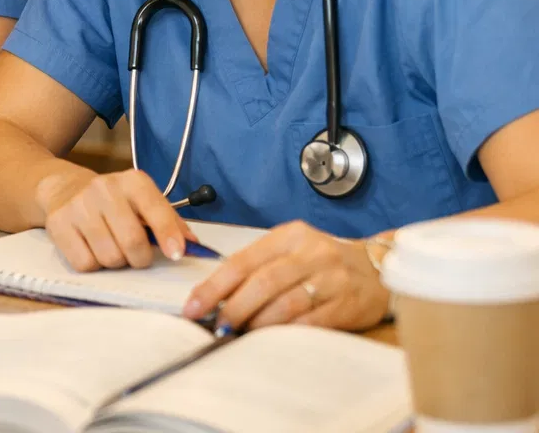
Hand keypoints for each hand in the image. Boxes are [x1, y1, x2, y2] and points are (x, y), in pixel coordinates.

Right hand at [38, 167, 196, 270]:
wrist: (64, 188)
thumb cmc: (114, 202)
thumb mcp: (143, 202)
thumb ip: (170, 222)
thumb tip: (194, 246)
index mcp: (133, 182)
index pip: (155, 209)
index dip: (168, 234)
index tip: (176, 254)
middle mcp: (105, 189)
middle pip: (133, 242)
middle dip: (140, 258)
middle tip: (136, 255)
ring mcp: (78, 205)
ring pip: (109, 257)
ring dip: (115, 262)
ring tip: (111, 247)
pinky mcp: (58, 224)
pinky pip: (84, 263)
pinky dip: (92, 264)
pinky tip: (91, 248)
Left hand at [183, 220, 389, 330]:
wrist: (379, 270)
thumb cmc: (323, 263)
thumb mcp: (291, 251)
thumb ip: (257, 267)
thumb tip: (216, 298)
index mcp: (289, 235)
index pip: (242, 261)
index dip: (215, 286)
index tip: (194, 306)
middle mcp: (311, 252)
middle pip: (262, 282)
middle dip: (233, 307)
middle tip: (216, 326)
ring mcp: (332, 278)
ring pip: (285, 303)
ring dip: (257, 323)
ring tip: (239, 334)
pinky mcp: (348, 304)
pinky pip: (310, 322)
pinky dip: (285, 332)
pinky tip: (270, 339)